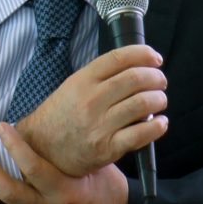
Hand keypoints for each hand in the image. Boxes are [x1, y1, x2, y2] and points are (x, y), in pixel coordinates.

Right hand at [17, 44, 168, 175]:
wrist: (42, 149)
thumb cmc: (61, 116)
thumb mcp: (73, 86)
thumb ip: (101, 76)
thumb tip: (137, 67)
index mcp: (83, 80)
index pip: (119, 58)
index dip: (143, 54)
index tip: (155, 58)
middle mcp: (92, 100)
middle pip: (135, 78)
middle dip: (156, 77)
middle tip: (160, 81)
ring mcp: (100, 125)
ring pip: (142, 103)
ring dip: (159, 99)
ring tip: (160, 100)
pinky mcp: (107, 148)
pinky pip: (141, 134)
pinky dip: (157, 126)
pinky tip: (160, 123)